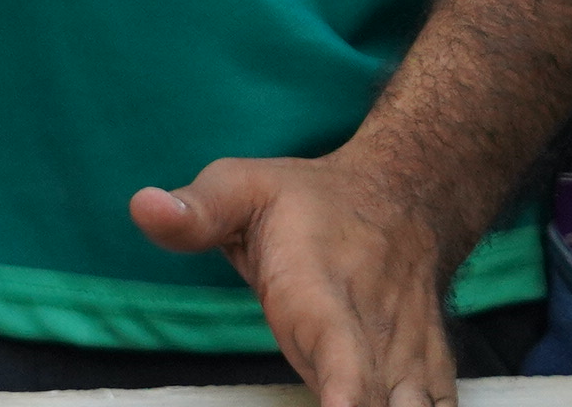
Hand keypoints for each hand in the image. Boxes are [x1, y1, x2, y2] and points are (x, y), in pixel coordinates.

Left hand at [129, 151, 477, 406]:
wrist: (410, 191)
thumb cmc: (313, 201)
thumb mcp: (247, 187)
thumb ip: (198, 211)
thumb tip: (143, 208)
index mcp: (323, 294)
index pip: (342, 354)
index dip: (347, 397)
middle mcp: (375, 332)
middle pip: (384, 404)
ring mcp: (409, 355)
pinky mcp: (429, 372)